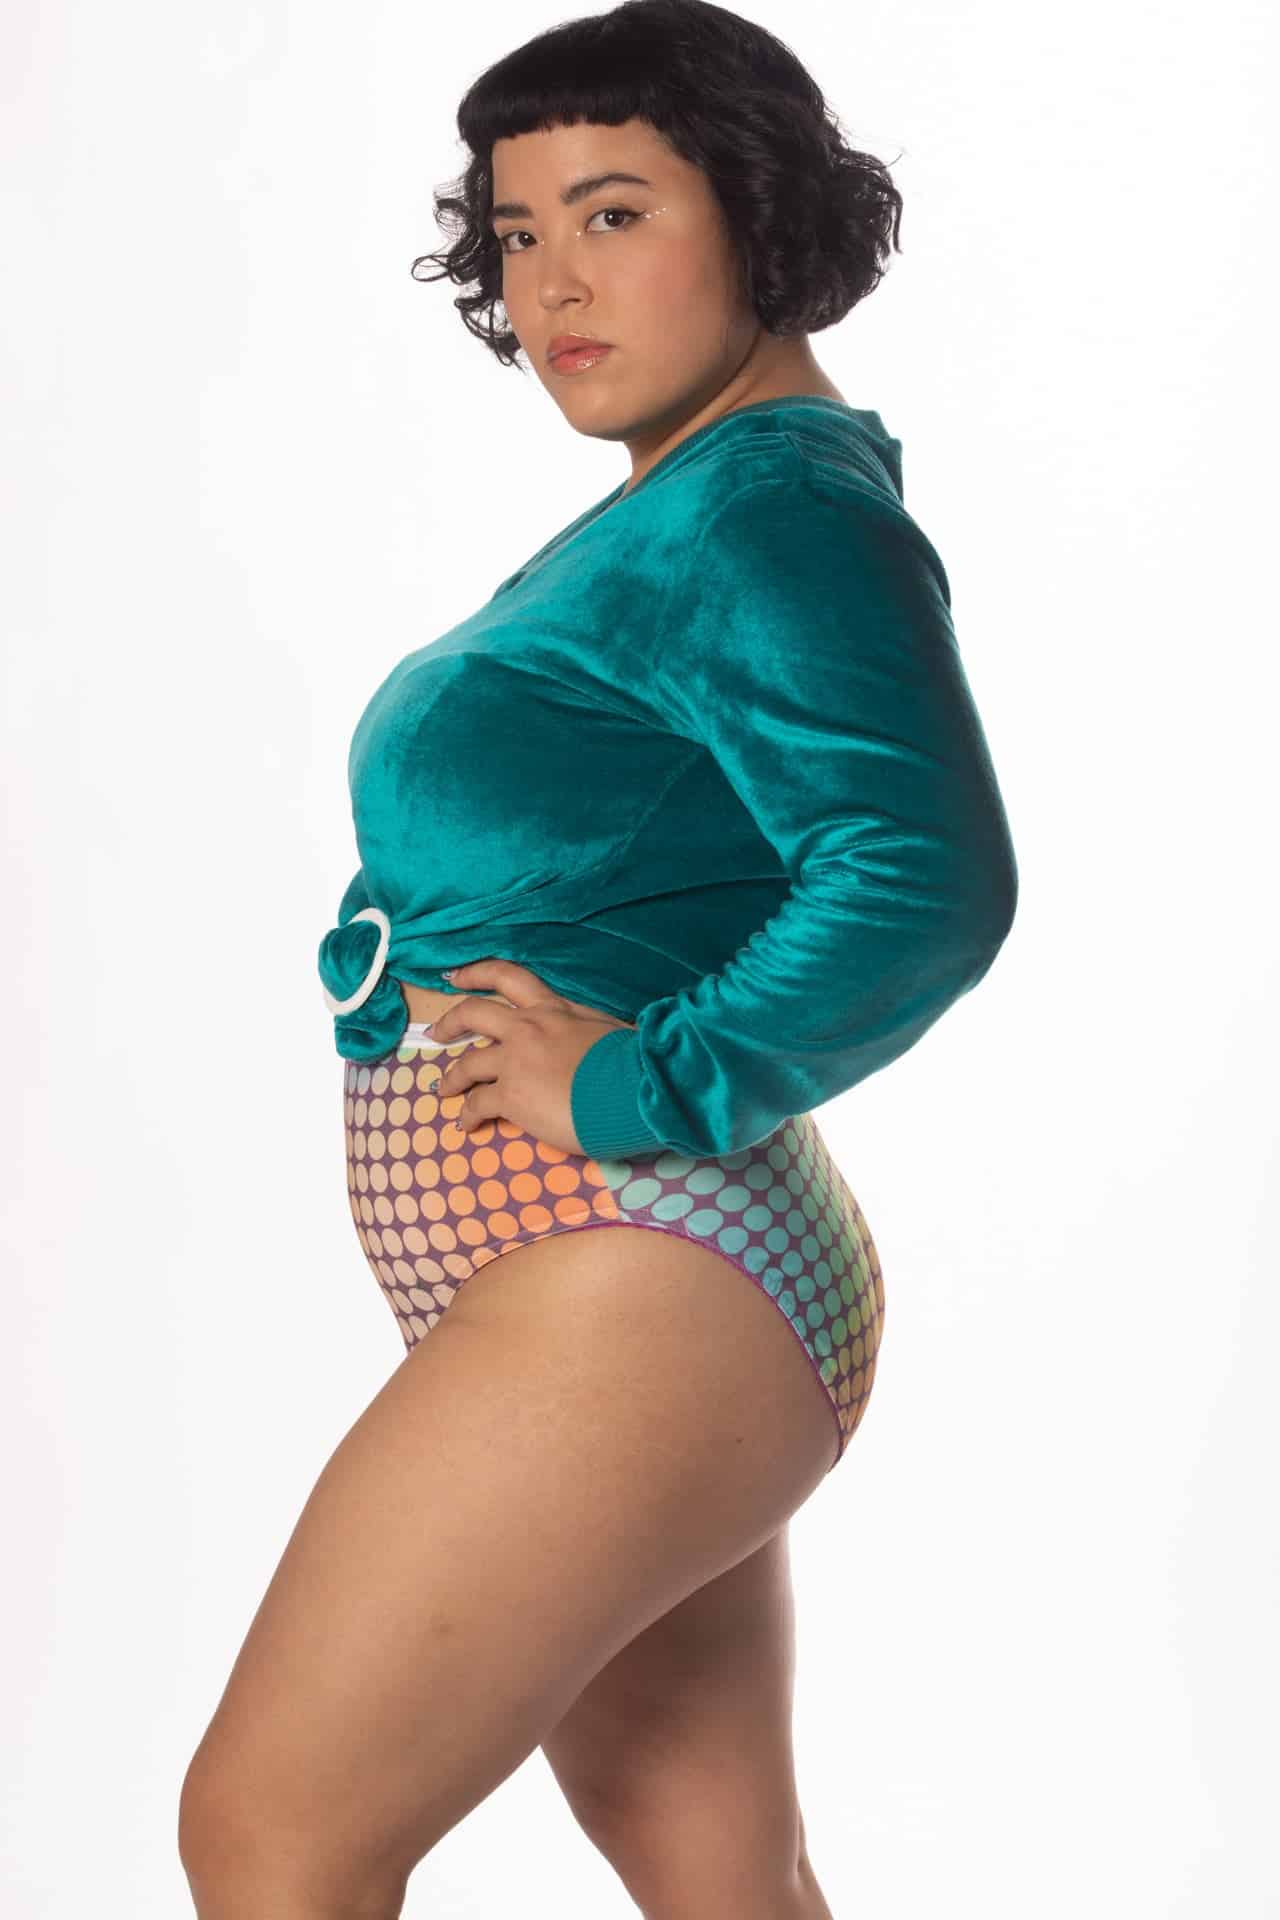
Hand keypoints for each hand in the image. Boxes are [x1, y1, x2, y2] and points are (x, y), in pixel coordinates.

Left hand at [427, 959, 636, 1154]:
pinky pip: (476, 1104)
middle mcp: (528, 1027)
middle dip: (450, 1022)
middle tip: (436, 1032)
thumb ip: (588, 1031)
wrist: (633, 1087)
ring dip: (451, 1078)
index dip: (477, 973)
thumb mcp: (608, 1031)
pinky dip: (466, 1115)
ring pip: (467, 1063)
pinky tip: (465, 1125)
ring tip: (443, 1090)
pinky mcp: (511, 1094)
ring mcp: (515, 1060)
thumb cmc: (632, 1061)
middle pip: (473, 1013)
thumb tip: (597, 1040)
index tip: (456, 976)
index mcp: (554, 1009)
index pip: (510, 978)